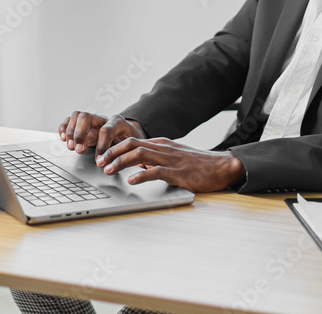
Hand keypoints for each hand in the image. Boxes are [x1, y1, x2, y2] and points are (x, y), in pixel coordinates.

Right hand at [57, 112, 144, 154]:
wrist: (128, 133)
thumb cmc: (128, 141)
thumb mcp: (130, 147)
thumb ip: (122, 153)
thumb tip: (114, 165)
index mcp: (117, 122)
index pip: (106, 129)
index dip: (102, 145)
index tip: (99, 160)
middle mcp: (102, 118)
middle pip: (86, 117)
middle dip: (80, 134)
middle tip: (79, 150)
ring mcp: (91, 119)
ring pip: (77, 116)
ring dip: (71, 132)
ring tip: (71, 147)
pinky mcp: (82, 123)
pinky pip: (69, 120)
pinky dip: (64, 128)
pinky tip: (63, 138)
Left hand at [96, 137, 246, 192]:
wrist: (222, 167)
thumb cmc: (199, 164)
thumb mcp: (175, 157)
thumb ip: (157, 159)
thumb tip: (139, 164)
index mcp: (162, 144)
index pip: (132, 141)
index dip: (114, 148)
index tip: (102, 157)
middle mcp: (163, 148)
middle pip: (131, 144)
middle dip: (112, 153)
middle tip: (99, 162)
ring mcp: (170, 160)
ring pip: (139, 155)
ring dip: (120, 162)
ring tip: (108, 170)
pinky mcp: (178, 172)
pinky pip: (155, 171)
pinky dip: (141, 175)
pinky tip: (131, 181)